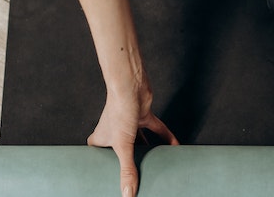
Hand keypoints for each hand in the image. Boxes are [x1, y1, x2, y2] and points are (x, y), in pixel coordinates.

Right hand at [87, 74, 178, 196]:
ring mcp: (130, 123)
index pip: (98, 155)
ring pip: (140, 140)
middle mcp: (114, 130)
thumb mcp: (123, 146)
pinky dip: (166, 137)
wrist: (131, 86)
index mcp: (101, 138)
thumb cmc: (119, 111)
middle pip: (122, 150)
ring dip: (149, 150)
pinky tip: (174, 147)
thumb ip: (127, 170)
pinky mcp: (143, 115)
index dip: (102, 165)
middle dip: (129, 160)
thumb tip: (127, 194)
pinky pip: (156, 129)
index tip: (108, 177)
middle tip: (136, 175)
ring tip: (156, 164)